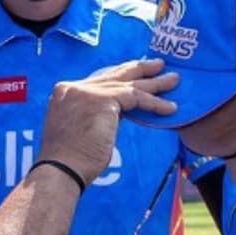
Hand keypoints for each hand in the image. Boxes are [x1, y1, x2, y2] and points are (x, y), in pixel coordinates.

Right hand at [38, 59, 177, 184]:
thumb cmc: (71, 161)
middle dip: (139, 69)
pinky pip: (135, 97)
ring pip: (128, 84)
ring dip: (154, 84)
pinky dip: (154, 103)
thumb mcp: (80, 129)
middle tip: (158, 65)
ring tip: (173, 80)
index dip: (121, 77)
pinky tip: (169, 107)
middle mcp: (74, 87)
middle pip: (114, 75)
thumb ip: (96, 114)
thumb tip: (117, 113)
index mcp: (65, 92)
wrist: (61, 169)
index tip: (138, 75)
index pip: (100, 80)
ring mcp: (87, 91)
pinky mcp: (102, 100)